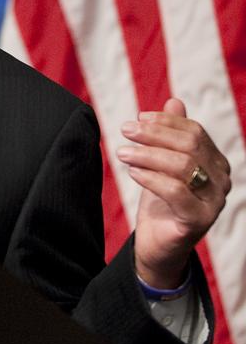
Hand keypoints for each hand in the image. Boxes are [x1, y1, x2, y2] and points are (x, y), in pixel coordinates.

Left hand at [118, 98, 230, 287]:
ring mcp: (213, 202)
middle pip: (190, 145)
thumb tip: (174, 101)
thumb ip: (170, 135)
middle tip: (125, 131)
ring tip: (122, 153)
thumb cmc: (161, 200)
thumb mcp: (162, 163)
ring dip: (147, 155)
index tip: (138, 118)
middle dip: (154, 134)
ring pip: (182, 166)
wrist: (157, 242)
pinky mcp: (198, 220)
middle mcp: (221, 181)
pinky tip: (132, 172)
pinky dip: (150, 178)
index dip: (165, 122)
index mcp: (216, 163)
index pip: (194, 132)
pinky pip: (175, 191)